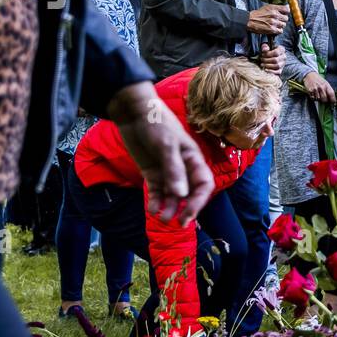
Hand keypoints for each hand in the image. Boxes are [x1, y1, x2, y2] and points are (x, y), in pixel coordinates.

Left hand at [107, 82, 213, 224]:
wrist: (133, 113)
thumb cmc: (156, 123)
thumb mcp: (166, 145)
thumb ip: (174, 170)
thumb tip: (180, 195)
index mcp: (193, 159)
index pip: (203, 184)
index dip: (199, 201)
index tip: (188, 214)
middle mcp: (183, 168)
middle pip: (189, 193)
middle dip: (185, 209)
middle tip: (178, 223)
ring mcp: (167, 171)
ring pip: (172, 196)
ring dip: (169, 208)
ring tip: (160, 218)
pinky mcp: (152, 173)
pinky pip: (157, 192)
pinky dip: (155, 201)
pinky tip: (152, 209)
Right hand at [246, 3, 289, 35]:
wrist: (250, 20)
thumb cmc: (258, 14)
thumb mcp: (267, 7)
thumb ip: (277, 7)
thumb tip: (287, 7)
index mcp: (273, 8)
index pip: (287, 9)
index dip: (286, 12)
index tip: (284, 14)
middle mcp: (274, 15)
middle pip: (286, 18)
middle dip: (282, 20)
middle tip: (278, 20)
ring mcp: (274, 22)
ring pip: (284, 25)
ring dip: (280, 25)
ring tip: (275, 25)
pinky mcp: (272, 29)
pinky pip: (280, 31)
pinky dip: (278, 30)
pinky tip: (274, 28)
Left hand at [259, 43, 284, 73]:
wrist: (269, 57)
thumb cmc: (267, 51)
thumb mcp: (265, 47)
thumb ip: (265, 46)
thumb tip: (265, 50)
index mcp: (281, 49)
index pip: (276, 53)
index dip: (268, 54)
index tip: (262, 54)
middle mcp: (284, 56)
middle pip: (276, 60)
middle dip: (267, 60)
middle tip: (261, 59)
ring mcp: (283, 64)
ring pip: (277, 66)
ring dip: (268, 66)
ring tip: (262, 64)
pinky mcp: (281, 70)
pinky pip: (278, 72)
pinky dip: (271, 71)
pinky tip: (265, 69)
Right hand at [302, 71, 335, 103]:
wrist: (310, 75)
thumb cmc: (319, 80)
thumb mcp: (326, 83)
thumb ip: (328, 90)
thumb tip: (332, 99)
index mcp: (326, 85)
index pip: (331, 94)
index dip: (333, 100)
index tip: (333, 104)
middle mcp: (321, 87)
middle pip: (324, 99)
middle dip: (325, 101)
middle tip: (325, 100)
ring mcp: (315, 89)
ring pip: (318, 99)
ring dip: (319, 99)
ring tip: (318, 95)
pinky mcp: (310, 91)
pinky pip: (313, 98)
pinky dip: (314, 98)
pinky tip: (314, 94)